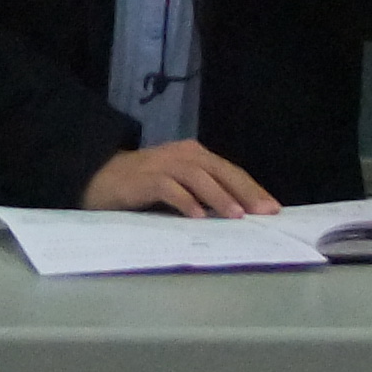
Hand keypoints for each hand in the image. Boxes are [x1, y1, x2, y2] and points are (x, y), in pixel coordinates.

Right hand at [84, 141, 280, 217]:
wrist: (99, 178)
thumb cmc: (144, 187)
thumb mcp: (178, 187)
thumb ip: (203, 195)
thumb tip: (239, 215)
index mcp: (193, 155)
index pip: (229, 170)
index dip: (252, 188)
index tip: (272, 208)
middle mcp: (181, 155)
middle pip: (220, 170)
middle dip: (244, 191)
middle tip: (264, 212)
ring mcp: (162, 164)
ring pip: (197, 177)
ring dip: (218, 196)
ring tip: (236, 216)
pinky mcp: (143, 179)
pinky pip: (168, 188)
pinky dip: (184, 201)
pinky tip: (197, 217)